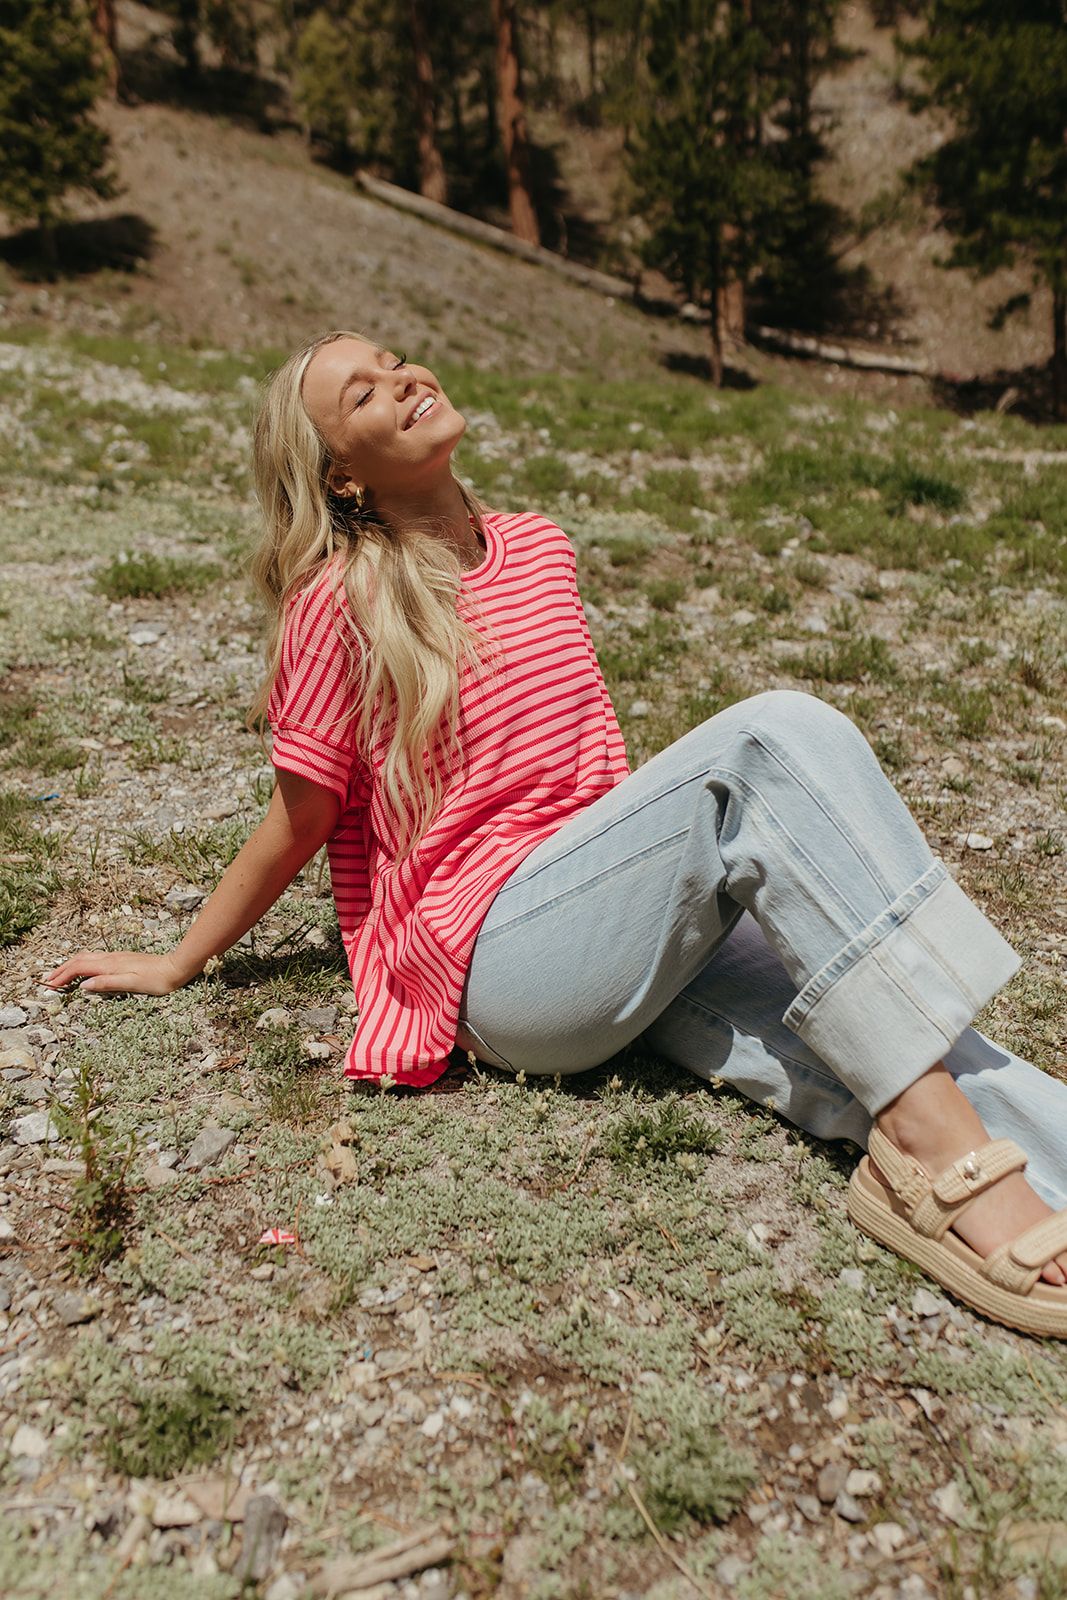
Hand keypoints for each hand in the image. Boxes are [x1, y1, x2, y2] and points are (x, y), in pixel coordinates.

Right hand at [42, 950, 191, 995]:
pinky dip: (82, 964)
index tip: (49, 985)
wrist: (176, 967)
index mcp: (110, 965)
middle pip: (79, 960)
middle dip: (62, 969)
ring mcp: (116, 957)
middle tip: (48, 981)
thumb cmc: (158, 980)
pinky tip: (84, 970)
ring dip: (71, 965)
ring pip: (87, 957)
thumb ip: (107, 983)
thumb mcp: (132, 985)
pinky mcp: (122, 959)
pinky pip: (96, 959)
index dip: (62, 976)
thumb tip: (83, 985)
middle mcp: (111, 958)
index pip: (79, 968)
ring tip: (61, 975)